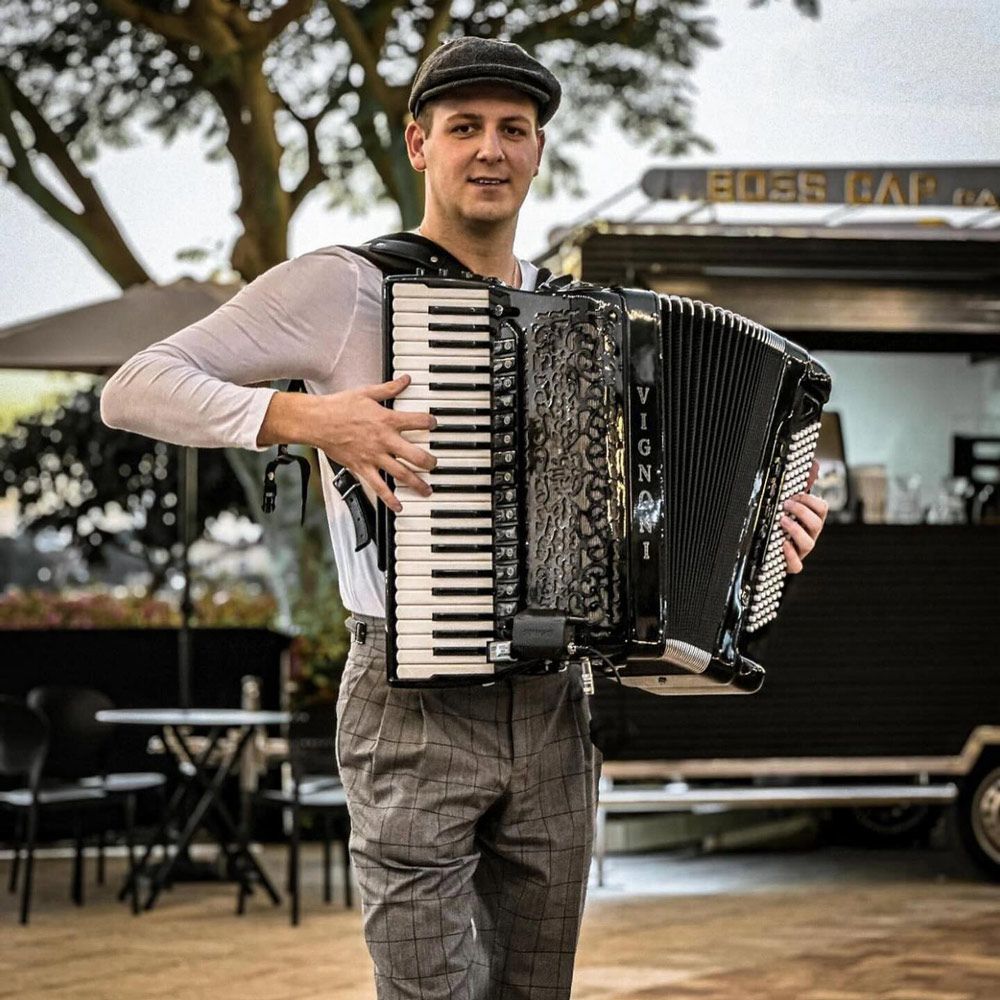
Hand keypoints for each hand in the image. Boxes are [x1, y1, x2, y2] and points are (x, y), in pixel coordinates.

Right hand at [311, 374, 435, 512]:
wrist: (317, 422)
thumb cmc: (339, 407)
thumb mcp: (367, 392)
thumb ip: (389, 389)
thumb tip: (405, 379)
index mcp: (387, 420)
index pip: (418, 421)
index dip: (430, 423)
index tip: (434, 425)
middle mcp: (384, 440)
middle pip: (415, 455)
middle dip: (429, 462)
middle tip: (435, 464)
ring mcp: (374, 456)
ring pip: (401, 474)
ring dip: (417, 483)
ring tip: (427, 490)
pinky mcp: (362, 468)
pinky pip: (379, 487)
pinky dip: (390, 499)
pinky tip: (399, 506)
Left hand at [782, 460, 827, 573]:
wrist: (771, 550)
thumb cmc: (782, 524)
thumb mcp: (788, 506)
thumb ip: (798, 489)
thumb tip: (813, 465)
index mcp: (811, 520)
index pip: (822, 508)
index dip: (810, 500)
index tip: (795, 495)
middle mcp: (810, 535)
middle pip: (817, 523)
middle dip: (802, 511)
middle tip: (786, 505)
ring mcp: (802, 550)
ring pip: (809, 543)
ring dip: (796, 530)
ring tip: (782, 521)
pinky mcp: (793, 564)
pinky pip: (797, 565)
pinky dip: (790, 555)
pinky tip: (782, 544)